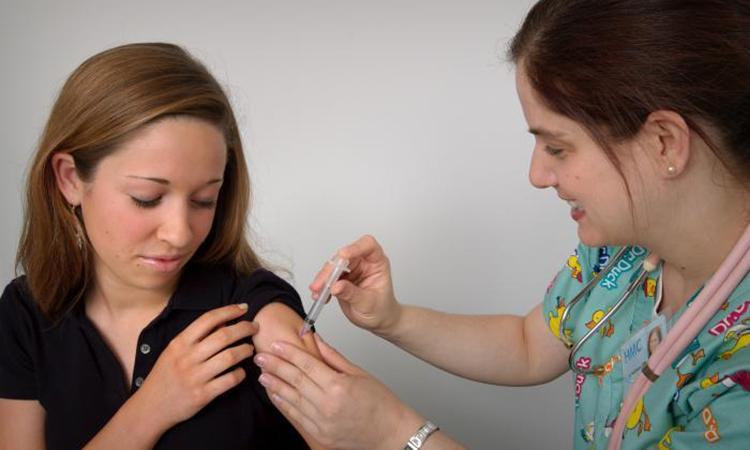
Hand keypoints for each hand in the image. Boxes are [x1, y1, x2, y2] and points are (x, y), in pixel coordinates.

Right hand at [134, 303, 256, 430]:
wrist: (151, 408)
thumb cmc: (165, 375)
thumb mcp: (174, 351)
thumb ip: (197, 337)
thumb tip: (225, 322)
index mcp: (179, 343)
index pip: (208, 319)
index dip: (229, 310)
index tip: (243, 308)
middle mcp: (187, 358)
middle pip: (224, 336)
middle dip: (244, 328)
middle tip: (255, 327)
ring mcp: (195, 377)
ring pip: (230, 357)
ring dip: (245, 350)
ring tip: (250, 349)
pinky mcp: (202, 395)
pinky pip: (229, 380)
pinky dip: (240, 374)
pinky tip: (241, 371)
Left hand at [254, 334, 422, 449]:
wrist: (391, 433)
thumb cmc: (381, 403)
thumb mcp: (359, 373)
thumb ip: (333, 357)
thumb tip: (316, 340)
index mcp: (338, 387)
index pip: (307, 365)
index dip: (289, 353)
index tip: (276, 345)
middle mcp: (327, 405)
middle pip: (295, 381)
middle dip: (276, 366)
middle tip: (261, 356)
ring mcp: (321, 423)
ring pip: (291, 400)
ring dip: (275, 385)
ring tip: (263, 373)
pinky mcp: (319, 435)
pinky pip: (295, 417)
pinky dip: (283, 404)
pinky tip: (276, 394)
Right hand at [310, 235, 400, 334]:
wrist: (377, 319)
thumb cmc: (381, 309)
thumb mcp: (368, 303)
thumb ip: (352, 294)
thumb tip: (336, 286)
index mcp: (377, 263)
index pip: (368, 246)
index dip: (355, 247)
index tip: (343, 255)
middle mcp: (363, 263)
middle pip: (344, 257)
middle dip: (331, 269)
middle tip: (323, 283)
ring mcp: (351, 270)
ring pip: (332, 266)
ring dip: (323, 278)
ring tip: (318, 292)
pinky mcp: (340, 278)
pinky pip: (327, 277)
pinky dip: (322, 286)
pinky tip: (319, 295)